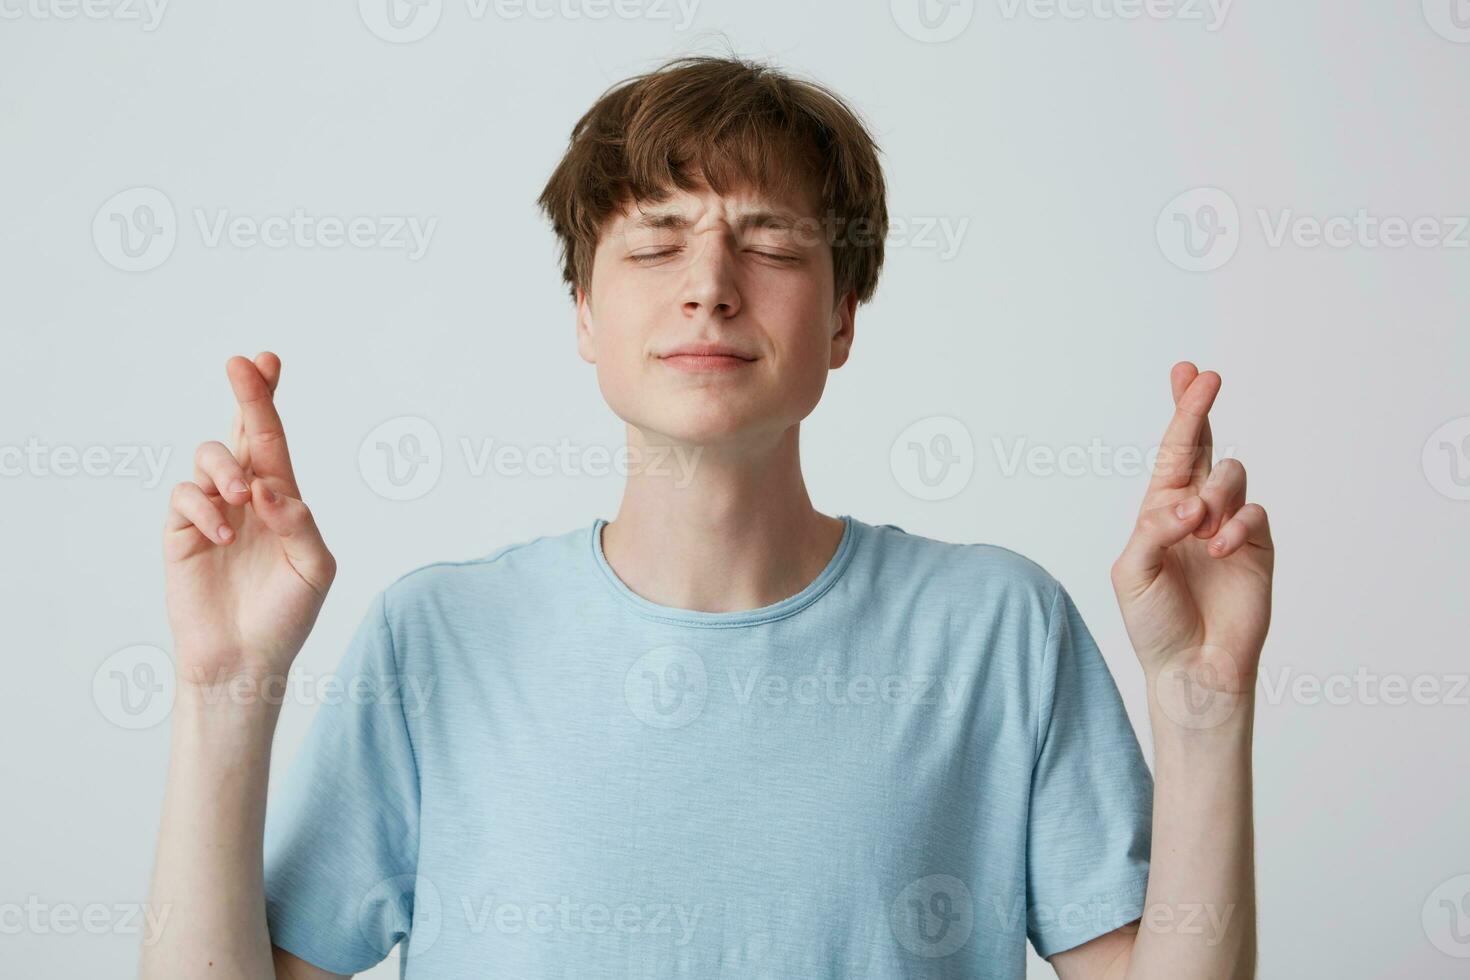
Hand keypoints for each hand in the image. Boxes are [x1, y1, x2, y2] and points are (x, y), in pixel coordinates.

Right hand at [163, 352, 335, 689]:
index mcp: (282, 500)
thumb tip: (268, 487)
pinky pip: (184, 498)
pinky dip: (204, 508)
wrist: (246, 661)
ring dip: (226, 468)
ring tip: (243, 498)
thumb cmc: (287, 616)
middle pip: (240, 433)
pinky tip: (222, 534)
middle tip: (242, 366)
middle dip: (245, 396)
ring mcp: (212, 513)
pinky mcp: (181, 534)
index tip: (267, 359)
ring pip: (208, 459)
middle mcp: (246, 498)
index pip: (273, 440)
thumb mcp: (314, 569)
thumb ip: (300, 524)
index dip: (267, 399)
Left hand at [1110, 362, 1273, 697]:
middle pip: (1206, 446)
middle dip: (1201, 410)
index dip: (1181, 411)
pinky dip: (1235, 525)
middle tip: (1206, 379)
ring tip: (1197, 526)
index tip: (1187, 371)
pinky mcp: (1258, 547)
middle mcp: (1195, 510)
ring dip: (1213, 493)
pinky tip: (1218, 547)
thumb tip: (1187, 503)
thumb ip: (1154, 530)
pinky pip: (1254, 513)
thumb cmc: (1153, 622)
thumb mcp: (1132, 572)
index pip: (1172, 452)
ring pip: (1231, 476)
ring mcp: (1229, 526)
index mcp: (1159, 510)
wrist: (1191, 667)